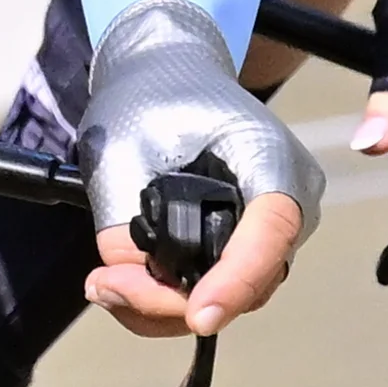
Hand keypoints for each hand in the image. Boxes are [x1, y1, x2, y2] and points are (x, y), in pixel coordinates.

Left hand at [76, 0, 327, 339]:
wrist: (166, 72)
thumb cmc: (153, 95)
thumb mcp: (125, 146)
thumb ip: (123, 219)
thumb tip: (124, 282)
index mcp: (272, 161)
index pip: (272, 232)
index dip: (237, 280)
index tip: (197, 314)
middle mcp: (284, 206)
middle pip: (247, 282)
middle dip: (173, 298)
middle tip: (106, 282)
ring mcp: (267, 235)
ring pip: (227, 301)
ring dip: (160, 307)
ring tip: (103, 283)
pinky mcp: (241, 250)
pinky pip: (212, 293)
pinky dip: (162, 303)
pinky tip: (116, 286)